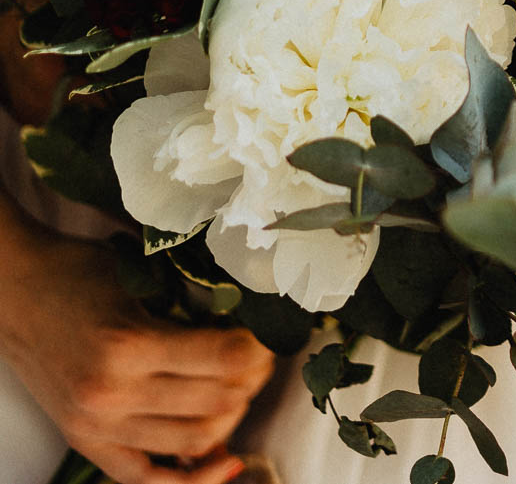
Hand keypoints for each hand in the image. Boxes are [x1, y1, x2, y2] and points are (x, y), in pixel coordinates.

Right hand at [0, 224, 273, 483]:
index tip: (268, 336)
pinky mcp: (85, 442)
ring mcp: (96, 425)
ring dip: (231, 417)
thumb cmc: (79, 273)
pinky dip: (192, 476)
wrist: (14, 291)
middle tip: (261, 361)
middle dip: (253, 380)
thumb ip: (190, 308)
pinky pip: (146, 479)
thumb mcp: (141, 278)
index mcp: (130, 345)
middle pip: (218, 402)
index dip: (261, 349)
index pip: (227, 360)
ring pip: (195, 440)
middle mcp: (112, 393)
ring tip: (238, 391)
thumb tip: (252, 332)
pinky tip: (224, 459)